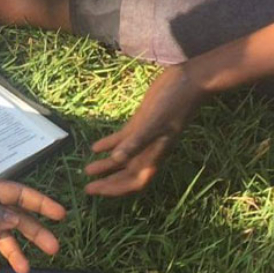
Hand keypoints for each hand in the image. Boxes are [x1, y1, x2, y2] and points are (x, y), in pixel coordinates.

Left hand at [84, 65, 207, 195]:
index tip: (96, 191)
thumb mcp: (153, 124)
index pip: (134, 181)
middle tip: (87, 187)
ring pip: (122, 158)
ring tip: (87, 170)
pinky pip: (122, 139)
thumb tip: (116, 160)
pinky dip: (108, 144)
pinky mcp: (139, 123)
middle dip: (107, 182)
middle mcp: (148, 151)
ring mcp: (143, 137)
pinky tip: (94, 147)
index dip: (115, 189)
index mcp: (154, 155)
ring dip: (105, 165)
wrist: (186, 82)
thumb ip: (136, 142)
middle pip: (126, 174)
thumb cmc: (172, 104)